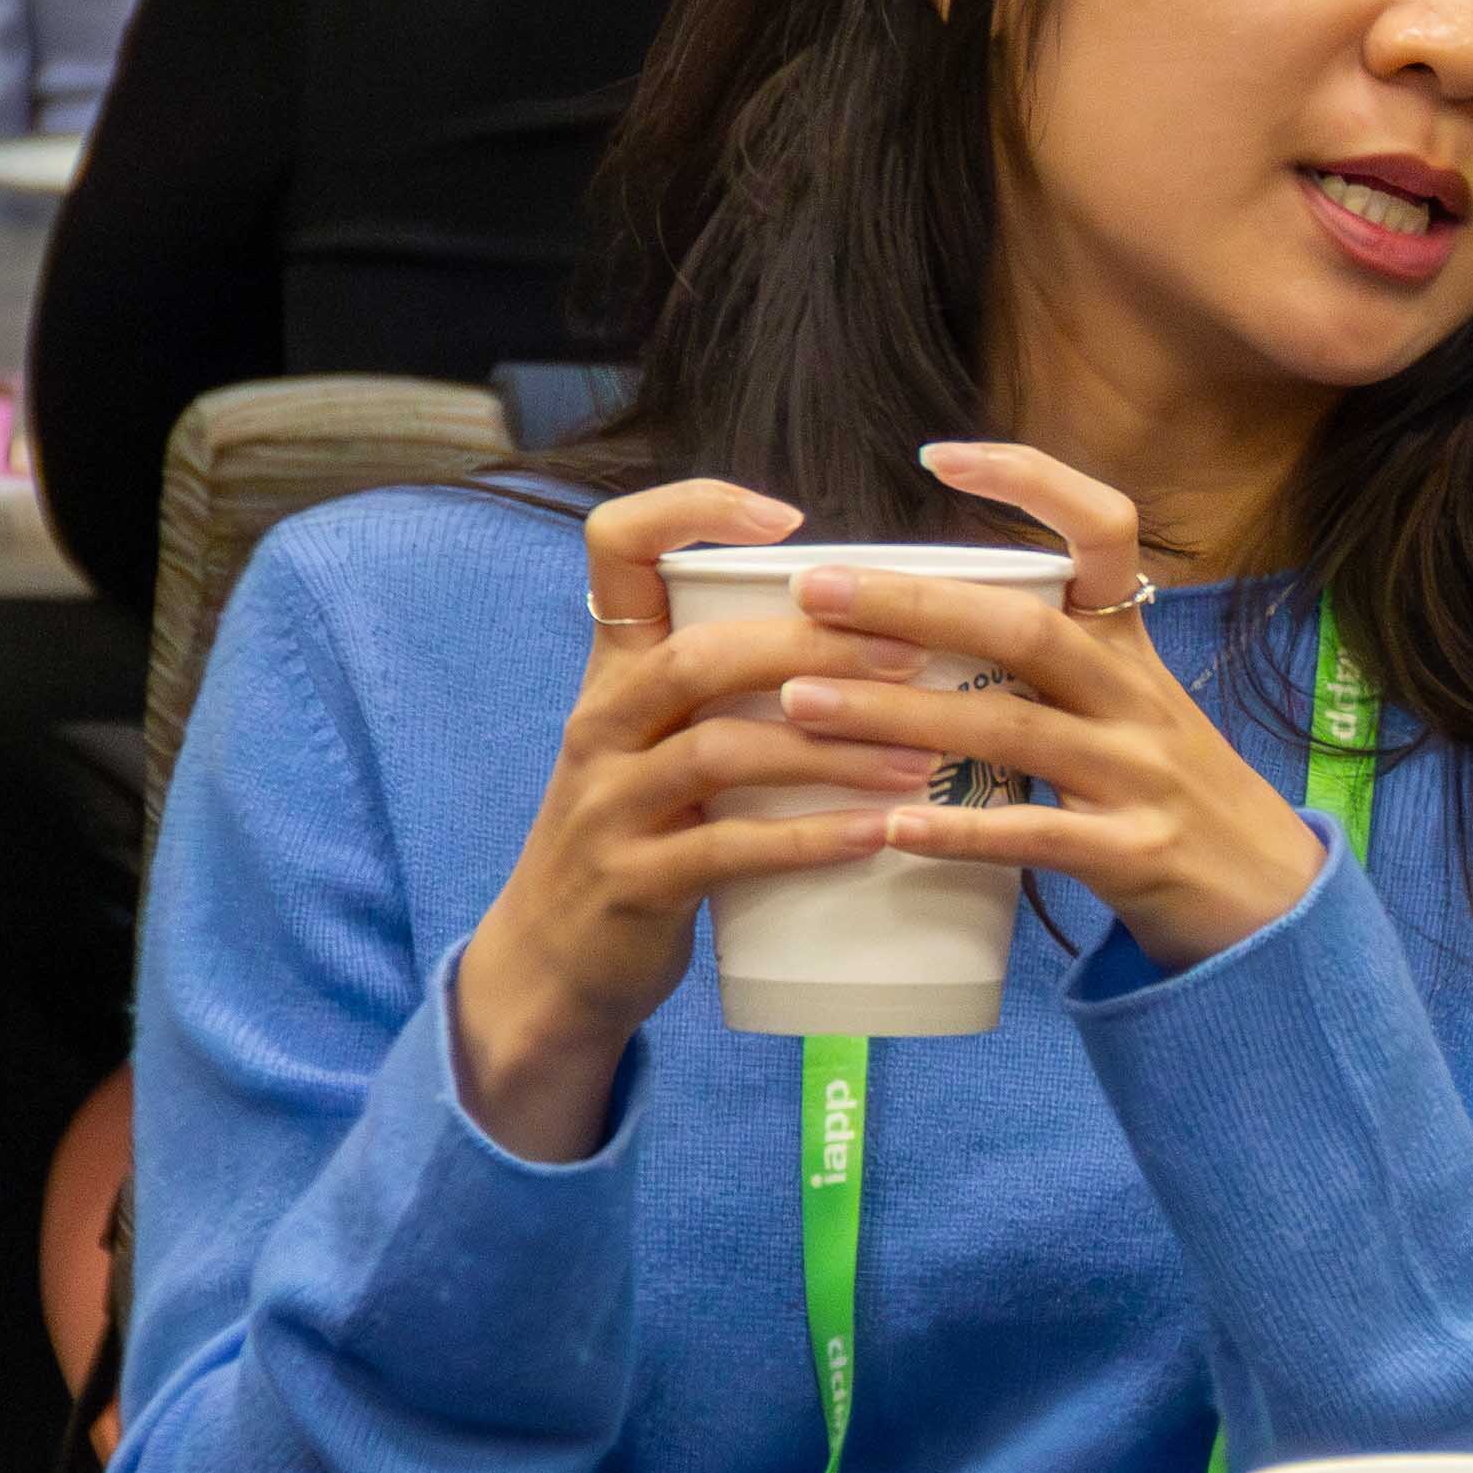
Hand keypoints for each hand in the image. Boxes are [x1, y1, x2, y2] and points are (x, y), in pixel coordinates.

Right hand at [454, 480, 951, 1162]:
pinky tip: (881, 835)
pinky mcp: (633, 883)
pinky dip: (812, 839)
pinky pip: (728, 851)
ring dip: (832, 749)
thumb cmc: (646, 833)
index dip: (691, 509)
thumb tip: (886, 633)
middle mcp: (602, 723)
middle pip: (701, 654)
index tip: (788, 518)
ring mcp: (609, 805)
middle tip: (914, 657)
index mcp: (615, 671)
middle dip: (815, 648)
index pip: (614, 546)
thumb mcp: (667, 741)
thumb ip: (737, 686)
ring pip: (720, 750)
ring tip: (922, 756)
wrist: (550, 963)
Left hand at [770, 443, 1330, 979]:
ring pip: (1013, 728)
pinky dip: (961, 830)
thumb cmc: (1166, 795)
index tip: (939, 456)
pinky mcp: (1137, 854)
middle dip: (913, 604)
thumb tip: (909, 617)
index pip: (1106, 529)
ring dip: (900, 713)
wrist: (1270, 900)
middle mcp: (1139, 697)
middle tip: (813, 591)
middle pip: (1026, 627)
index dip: (1031, 482)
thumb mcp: (1125, 706)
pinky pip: (1039, 834)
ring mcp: (1143, 775)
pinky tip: (889, 827)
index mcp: (1130, 648)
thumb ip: (1040, 665)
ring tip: (803, 703)